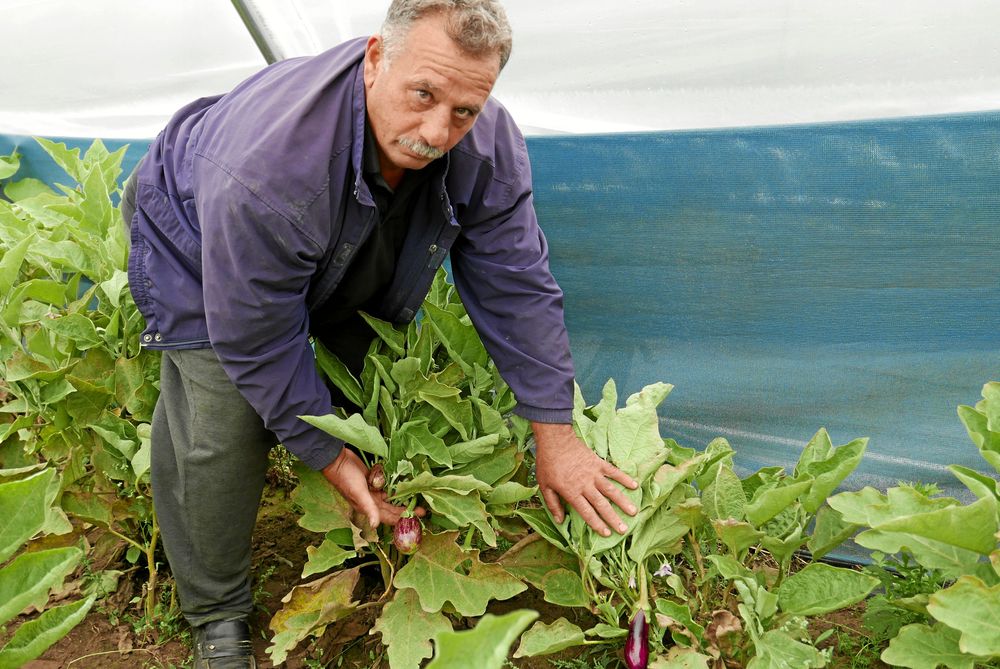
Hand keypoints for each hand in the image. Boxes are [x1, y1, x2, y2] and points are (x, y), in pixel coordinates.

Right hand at [321, 448, 422, 527]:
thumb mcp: (358, 493)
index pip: (388, 517)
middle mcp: (372, 501)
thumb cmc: (345, 478)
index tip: (416, 519)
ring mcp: (373, 490)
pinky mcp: (374, 479)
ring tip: (417, 498)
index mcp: (367, 507)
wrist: (336, 459)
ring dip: (402, 498)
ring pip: (391, 497)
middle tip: (423, 510)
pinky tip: (406, 484)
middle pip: (393, 508)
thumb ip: (368, 508)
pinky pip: (388, 485)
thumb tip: (375, 525)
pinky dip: (396, 486)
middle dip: (406, 510)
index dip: (401, 519)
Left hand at [532, 422, 637, 536]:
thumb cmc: (548, 464)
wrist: (555, 440)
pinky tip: (634, 485)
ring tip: (633, 512)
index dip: (597, 524)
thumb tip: (559, 522)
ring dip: (623, 501)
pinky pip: (613, 472)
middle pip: (602, 504)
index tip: (606, 533)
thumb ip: (553, 504)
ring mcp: (593, 473)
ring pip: (611, 490)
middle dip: (613, 518)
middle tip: (624, 529)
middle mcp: (585, 485)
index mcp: (571, 492)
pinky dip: (624, 478)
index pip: (586, 512)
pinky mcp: (598, 462)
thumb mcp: (544, 486)